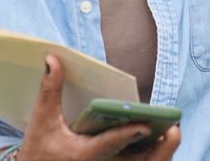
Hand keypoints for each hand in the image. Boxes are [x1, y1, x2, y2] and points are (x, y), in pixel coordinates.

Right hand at [6, 54, 181, 160]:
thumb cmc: (37, 152)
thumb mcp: (41, 121)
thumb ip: (49, 89)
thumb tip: (53, 58)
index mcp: (84, 152)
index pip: (110, 142)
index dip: (127, 132)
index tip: (145, 123)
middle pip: (134, 156)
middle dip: (155, 145)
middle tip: (172, 126)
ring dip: (155, 148)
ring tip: (169, 127)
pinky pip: (133, 159)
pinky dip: (145, 149)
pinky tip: (154, 133)